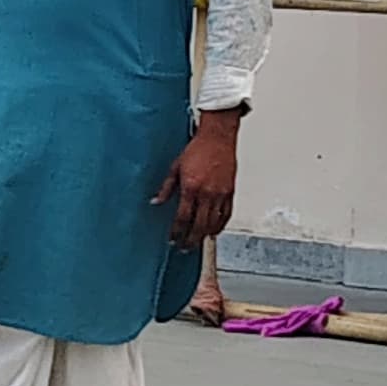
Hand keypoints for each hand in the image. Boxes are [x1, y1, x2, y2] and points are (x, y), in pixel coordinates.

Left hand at [154, 110, 242, 248]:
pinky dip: (220, 225)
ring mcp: (220, 194)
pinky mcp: (230, 192)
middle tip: (184, 248)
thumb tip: (156, 202)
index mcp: (191, 187)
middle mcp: (207, 193)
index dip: (177, 232)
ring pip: (213, 223)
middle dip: (190, 239)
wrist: (218, 137)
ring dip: (204, 236)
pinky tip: (213, 231)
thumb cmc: (197, 148)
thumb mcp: (175, 167)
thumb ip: (166, 187)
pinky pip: (226, 215)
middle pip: (198, 225)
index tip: (172, 239)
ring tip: (197, 243)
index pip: (182, 217)